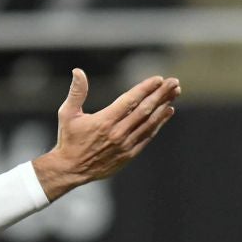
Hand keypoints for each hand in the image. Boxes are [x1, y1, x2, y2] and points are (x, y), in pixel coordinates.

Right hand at [32, 70, 180, 198]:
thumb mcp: (67, 114)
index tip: (158, 79)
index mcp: (104, 121)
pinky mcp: (129, 154)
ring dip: (164, 106)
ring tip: (175, 93)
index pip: (130, 100)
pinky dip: (159, 123)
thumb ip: (76, 92)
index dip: (145, 88)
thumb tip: (78, 71)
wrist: (70, 170)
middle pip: (145, 109)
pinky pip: (148, 136)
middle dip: (161, 94)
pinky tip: (168, 111)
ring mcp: (125, 144)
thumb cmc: (69, 140)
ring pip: (150, 122)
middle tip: (174, 82)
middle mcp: (117, 132)